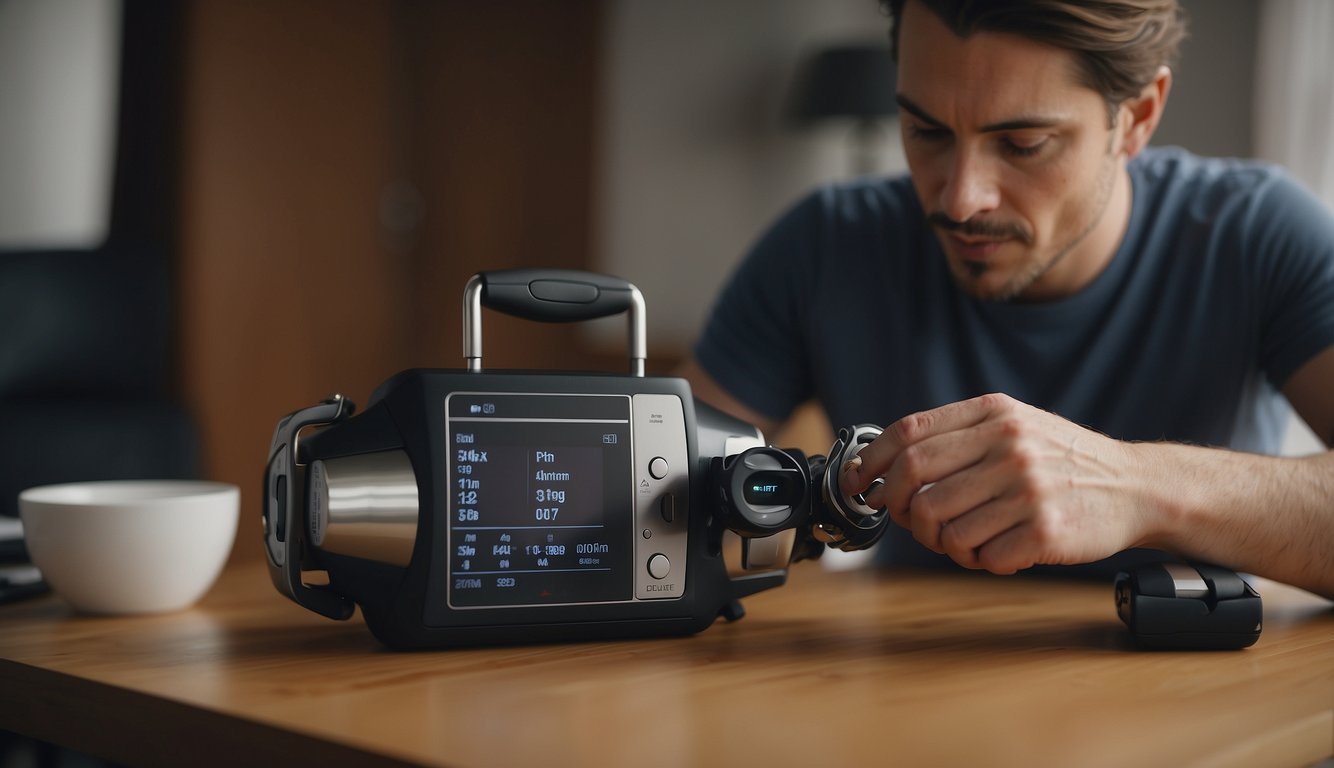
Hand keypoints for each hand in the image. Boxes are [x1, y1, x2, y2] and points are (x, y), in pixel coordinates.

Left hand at [840, 393, 1150, 573]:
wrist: (1135, 487)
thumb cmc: (1063, 461)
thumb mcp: (1013, 427)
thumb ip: (957, 438)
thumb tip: (882, 468)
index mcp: (994, 415)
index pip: (908, 432)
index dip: (871, 461)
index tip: (857, 483)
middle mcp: (1008, 445)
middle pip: (913, 480)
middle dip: (899, 508)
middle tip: (911, 521)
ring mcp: (1026, 488)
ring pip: (940, 526)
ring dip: (943, 542)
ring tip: (969, 539)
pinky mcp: (1044, 530)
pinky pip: (980, 556)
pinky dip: (981, 561)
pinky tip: (1001, 550)